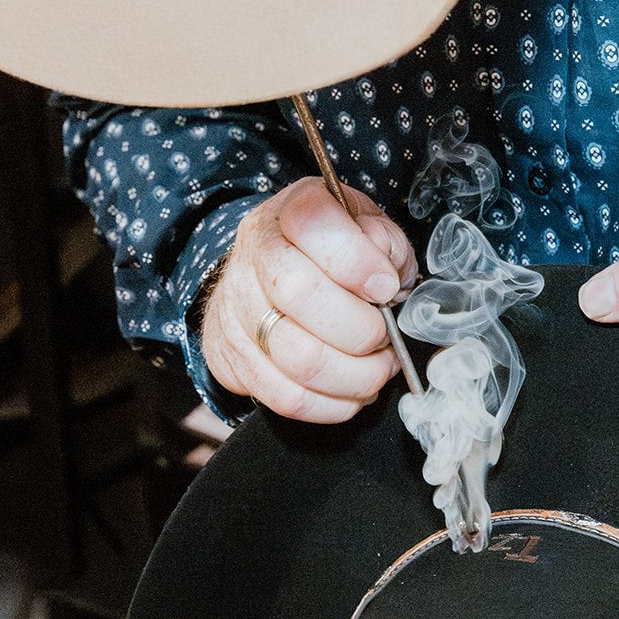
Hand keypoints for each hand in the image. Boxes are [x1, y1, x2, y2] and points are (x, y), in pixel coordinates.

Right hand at [200, 177, 418, 422]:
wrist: (267, 277)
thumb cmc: (328, 255)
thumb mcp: (365, 229)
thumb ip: (385, 243)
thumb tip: (387, 273)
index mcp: (291, 213)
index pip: (313, 225)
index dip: (359, 262)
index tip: (388, 287)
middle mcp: (254, 255)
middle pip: (301, 295)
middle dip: (363, 330)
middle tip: (386, 338)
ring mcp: (236, 308)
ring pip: (299, 358)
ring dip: (356, 376)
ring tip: (378, 369)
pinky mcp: (231, 356)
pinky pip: (287, 398)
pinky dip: (333, 405)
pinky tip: (352, 392)